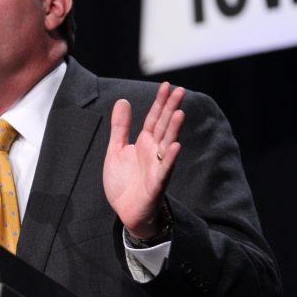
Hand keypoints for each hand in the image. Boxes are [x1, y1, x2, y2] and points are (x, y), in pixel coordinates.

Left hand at [103, 82, 184, 238]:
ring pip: (167, 144)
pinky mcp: (157, 183)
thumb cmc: (124, 182)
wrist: (125, 210)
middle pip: (164, 126)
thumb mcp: (116, 150)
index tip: (168, 85)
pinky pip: (165, 169)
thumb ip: (120, 127)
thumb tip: (122, 101)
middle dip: (171, 109)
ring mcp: (157, 167)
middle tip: (180, 91)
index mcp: (144, 143)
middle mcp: (154, 152)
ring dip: (174, 129)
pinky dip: (171, 158)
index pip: (154, 118)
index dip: (160, 102)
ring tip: (180, 113)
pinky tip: (176, 146)